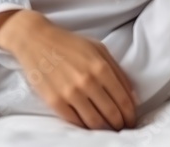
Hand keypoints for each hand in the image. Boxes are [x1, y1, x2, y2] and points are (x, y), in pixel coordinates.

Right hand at [0, 10, 137, 130]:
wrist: (36, 40)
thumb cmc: (70, 44)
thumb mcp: (99, 49)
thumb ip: (117, 71)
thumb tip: (132, 97)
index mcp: (101, 67)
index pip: (123, 100)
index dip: (130, 114)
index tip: (132, 119)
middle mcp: (87, 81)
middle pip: (111, 114)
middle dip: (120, 124)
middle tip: (123, 128)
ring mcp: (70, 92)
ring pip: (94, 122)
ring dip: (105, 129)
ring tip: (109, 129)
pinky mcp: (54, 101)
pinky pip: (75, 121)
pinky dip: (85, 127)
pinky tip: (90, 126)